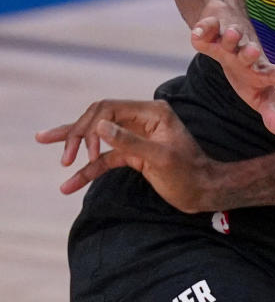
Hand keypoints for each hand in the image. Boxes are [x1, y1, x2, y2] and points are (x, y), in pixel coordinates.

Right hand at [36, 99, 219, 212]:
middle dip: (77, 134)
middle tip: (65, 158)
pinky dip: (87, 171)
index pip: (109, 108)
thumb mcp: (161, 158)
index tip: (85, 154)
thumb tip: (99, 126)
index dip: (91, 127)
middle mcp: (142, 119)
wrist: (204, 192)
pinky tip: (69, 184)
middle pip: (98, 118)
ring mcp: (135, 137)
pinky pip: (103, 159)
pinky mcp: (132, 155)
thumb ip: (130, 141)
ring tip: (42, 139)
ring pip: (96, 136)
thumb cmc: (189, 174)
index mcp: (152, 112)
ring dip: (73, 143)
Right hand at [190, 7, 274, 137]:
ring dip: (232, 37)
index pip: (271, 74)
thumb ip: (274, 116)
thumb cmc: (247, 72)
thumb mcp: (260, 97)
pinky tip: (200, 35)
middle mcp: (245, 53)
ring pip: (230, 37)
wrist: (227, 34)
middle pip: (248, 52)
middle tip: (253, 52)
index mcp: (258, 71)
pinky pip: (206, 29)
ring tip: (233, 34)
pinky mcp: (210, 31)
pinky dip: (202, 31)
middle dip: (250, 53)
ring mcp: (228, 40)